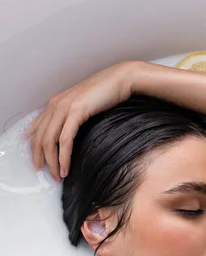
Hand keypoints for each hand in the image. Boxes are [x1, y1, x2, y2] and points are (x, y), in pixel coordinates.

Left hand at [27, 62, 134, 180]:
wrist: (120, 80)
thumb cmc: (105, 94)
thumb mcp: (82, 107)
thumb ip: (70, 118)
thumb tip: (66, 137)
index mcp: (54, 104)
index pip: (36, 130)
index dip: (35, 149)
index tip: (39, 164)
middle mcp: (55, 105)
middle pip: (39, 138)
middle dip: (42, 160)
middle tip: (48, 175)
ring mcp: (64, 107)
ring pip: (49, 141)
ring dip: (53, 162)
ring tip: (58, 175)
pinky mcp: (76, 112)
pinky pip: (65, 140)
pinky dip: (64, 157)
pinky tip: (66, 167)